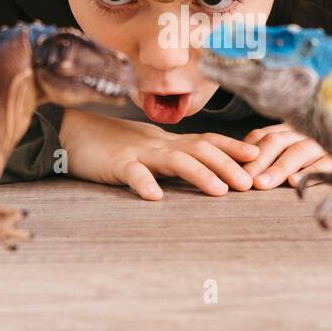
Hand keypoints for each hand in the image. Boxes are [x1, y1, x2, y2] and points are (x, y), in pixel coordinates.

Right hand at [58, 108, 260, 200]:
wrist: (71, 132)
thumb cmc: (112, 146)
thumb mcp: (149, 151)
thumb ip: (173, 159)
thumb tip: (205, 173)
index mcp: (169, 143)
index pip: (208, 141)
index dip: (234, 147)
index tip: (260, 157)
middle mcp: (160, 144)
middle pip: (200, 150)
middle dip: (228, 165)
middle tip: (251, 184)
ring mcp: (138, 153)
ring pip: (174, 160)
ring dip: (200, 174)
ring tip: (219, 191)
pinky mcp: (115, 164)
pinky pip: (131, 173)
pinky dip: (143, 183)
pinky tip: (154, 197)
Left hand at [242, 123, 331, 189]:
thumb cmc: (319, 156)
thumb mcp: (294, 148)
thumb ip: (270, 151)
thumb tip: (240, 163)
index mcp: (292, 129)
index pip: (264, 135)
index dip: (248, 150)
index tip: (233, 166)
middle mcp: (305, 133)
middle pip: (277, 142)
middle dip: (258, 161)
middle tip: (244, 180)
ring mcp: (323, 145)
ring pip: (298, 151)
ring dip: (278, 168)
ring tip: (261, 184)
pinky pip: (324, 164)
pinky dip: (309, 172)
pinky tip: (294, 183)